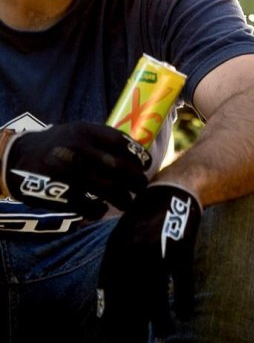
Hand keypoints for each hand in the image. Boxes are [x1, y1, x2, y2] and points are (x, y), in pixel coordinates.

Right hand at [1, 122, 149, 218]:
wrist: (18, 160)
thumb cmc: (57, 145)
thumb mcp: (77, 131)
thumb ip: (102, 140)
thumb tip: (136, 153)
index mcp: (85, 131)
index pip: (121, 143)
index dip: (138, 156)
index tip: (146, 165)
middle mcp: (79, 150)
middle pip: (118, 168)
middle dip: (135, 180)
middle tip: (142, 187)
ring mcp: (70, 173)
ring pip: (108, 189)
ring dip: (123, 198)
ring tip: (128, 202)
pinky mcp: (61, 194)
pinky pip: (89, 206)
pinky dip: (99, 210)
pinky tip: (101, 208)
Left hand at [97, 183, 201, 336]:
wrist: (175, 190)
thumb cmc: (148, 217)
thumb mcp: (124, 236)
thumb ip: (115, 264)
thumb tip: (107, 303)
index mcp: (117, 247)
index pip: (110, 290)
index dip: (112, 314)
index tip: (113, 335)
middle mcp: (134, 250)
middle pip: (131, 297)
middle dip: (133, 322)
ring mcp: (159, 249)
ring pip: (156, 294)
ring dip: (160, 318)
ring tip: (164, 331)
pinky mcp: (181, 248)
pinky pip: (182, 281)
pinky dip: (183, 299)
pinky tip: (184, 311)